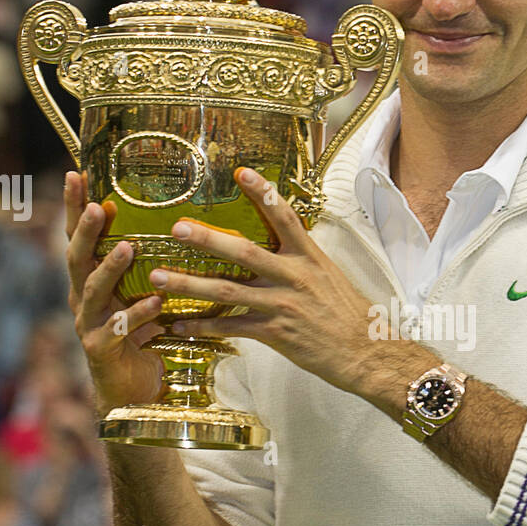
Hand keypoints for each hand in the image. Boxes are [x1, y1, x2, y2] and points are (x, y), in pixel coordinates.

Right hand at [64, 171, 165, 415]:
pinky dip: (139, 315)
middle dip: (86, 231)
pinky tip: (156, 302)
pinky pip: (119, 329)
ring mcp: (90, 324)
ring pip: (94, 291)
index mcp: (92, 281)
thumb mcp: (144, 297)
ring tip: (127, 247)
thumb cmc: (143, 339)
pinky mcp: (103, 350)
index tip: (78, 174)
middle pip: (77, 258)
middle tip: (98, 205)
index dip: (77, 207)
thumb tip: (179, 226)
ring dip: (110, 268)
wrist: (134, 393)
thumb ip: (151, 268)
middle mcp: (85, 299)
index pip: (79, 237)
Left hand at [150, 167, 380, 393]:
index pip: (285, 217)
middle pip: (245, 253)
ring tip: (159, 278)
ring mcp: (284, 305)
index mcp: (310, 257)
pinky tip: (179, 326)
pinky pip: (231, 328)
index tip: (241, 172)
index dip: (263, 194)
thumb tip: (277, 242)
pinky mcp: (276, 334)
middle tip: (178, 227)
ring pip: (228, 292)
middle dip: (208, 239)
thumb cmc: (349, 314)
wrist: (367, 353)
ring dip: (189, 284)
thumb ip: (300, 258)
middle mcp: (295, 277)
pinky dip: (203, 327)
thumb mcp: (329, 276)